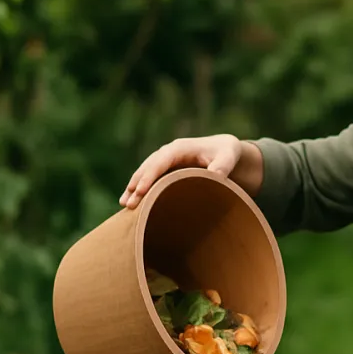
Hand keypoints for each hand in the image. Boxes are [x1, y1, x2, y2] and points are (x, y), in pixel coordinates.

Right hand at [118, 133, 246, 208]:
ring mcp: (164, 161)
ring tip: (124, 205)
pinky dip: (139, 189)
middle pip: (148, 168)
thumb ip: (223, 165)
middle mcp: (168, 153)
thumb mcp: (228, 157)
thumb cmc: (227, 153)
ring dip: (133, 188)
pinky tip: (130, 202)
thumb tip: (216, 175)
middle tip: (128, 204)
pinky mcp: (165, 170)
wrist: (224, 150)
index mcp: (180, 148)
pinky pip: (148, 178)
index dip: (150, 175)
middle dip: (137, 185)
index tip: (140, 191)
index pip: (160, 161)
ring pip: (144, 173)